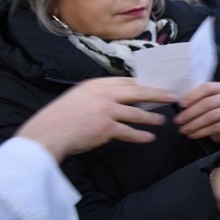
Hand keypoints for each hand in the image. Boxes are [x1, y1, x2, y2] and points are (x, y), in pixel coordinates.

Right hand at [16, 77, 175, 162]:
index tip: (156, 86)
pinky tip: (149, 138)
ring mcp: (107, 111)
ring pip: (137, 113)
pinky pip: (130, 132)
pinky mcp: (107, 128)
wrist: (47, 134)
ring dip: (152, 117)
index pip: (127, 81)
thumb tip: (118, 98)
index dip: (144, 84)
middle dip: (158, 94)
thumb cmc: (59, 117)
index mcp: (96, 84)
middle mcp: (104, 94)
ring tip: (162, 120)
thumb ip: (97, 94)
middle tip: (173, 97)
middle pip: (138, 92)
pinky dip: (141, 136)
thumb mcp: (78, 96)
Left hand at [175, 82, 219, 144]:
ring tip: (183, 129)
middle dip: (191, 113)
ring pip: (210, 117)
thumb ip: (196, 96)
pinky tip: (192, 134)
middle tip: (179, 120)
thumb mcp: (207, 97)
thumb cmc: (213, 107)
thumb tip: (176, 100)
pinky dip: (201, 132)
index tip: (181, 104)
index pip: (207, 88)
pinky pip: (215, 128)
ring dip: (194, 124)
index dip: (193, 95)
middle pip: (208, 104)